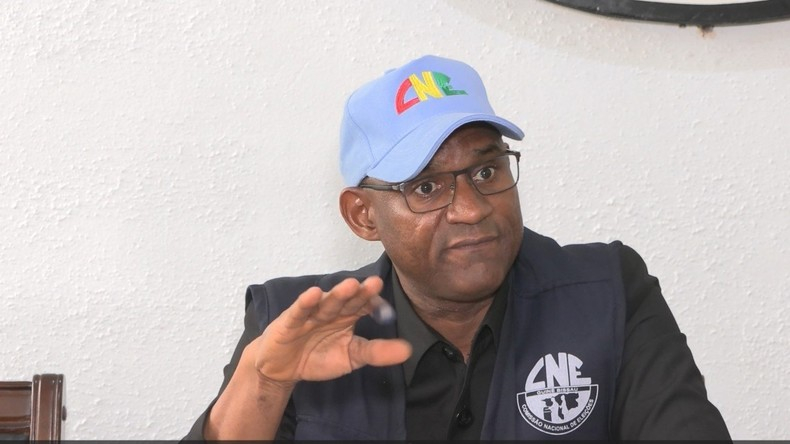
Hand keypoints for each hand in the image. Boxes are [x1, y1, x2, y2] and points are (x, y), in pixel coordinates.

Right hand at [245, 276, 411, 385]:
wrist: (281, 368)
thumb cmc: (318, 356)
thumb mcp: (351, 357)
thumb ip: (377, 352)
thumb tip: (408, 350)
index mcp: (349, 315)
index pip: (365, 305)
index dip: (375, 304)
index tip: (386, 309)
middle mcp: (332, 310)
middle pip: (348, 300)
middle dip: (360, 292)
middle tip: (375, 284)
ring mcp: (311, 313)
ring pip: (327, 302)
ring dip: (338, 294)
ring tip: (351, 285)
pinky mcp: (290, 321)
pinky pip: (299, 310)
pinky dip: (306, 302)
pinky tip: (314, 293)